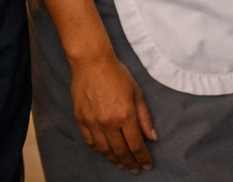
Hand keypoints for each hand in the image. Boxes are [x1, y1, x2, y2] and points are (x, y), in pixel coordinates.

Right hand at [69, 51, 156, 172]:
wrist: (92, 63)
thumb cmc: (117, 74)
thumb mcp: (137, 93)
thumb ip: (144, 117)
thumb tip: (152, 137)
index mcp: (125, 115)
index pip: (135, 144)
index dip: (142, 157)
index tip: (146, 165)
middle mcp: (108, 122)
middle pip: (120, 150)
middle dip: (130, 162)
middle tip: (135, 169)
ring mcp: (92, 123)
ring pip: (104, 150)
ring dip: (114, 159)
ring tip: (122, 164)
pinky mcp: (80, 120)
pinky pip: (90, 142)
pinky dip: (99, 150)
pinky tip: (105, 152)